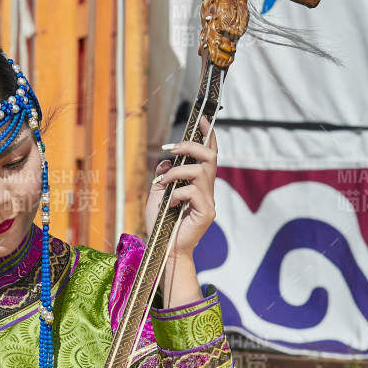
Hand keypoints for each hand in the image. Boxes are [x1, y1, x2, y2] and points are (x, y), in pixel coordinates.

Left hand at [144, 115, 217, 264]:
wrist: (163, 249)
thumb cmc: (161, 224)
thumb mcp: (157, 194)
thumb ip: (163, 176)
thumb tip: (166, 161)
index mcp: (198, 185)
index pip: (209, 155)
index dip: (208, 135)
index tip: (201, 117)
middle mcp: (207, 191)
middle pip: (210, 157)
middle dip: (191, 146)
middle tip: (171, 147)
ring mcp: (209, 202)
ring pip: (200, 172)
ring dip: (177, 172)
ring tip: (162, 184)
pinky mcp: (206, 213)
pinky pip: (193, 192)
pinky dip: (177, 193)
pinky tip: (170, 204)